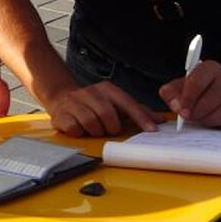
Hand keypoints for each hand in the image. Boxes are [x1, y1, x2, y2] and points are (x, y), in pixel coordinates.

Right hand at [46, 81, 164, 137]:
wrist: (61, 97)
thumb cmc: (94, 103)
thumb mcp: (115, 103)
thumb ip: (137, 111)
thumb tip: (159, 120)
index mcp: (107, 89)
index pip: (127, 103)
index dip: (140, 118)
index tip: (152, 130)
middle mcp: (90, 92)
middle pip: (107, 114)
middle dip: (111, 127)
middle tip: (108, 129)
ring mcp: (74, 102)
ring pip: (91, 122)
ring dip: (96, 131)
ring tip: (94, 129)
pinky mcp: (61, 114)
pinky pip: (75, 128)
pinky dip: (79, 132)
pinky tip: (80, 128)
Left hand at [159, 60, 220, 129]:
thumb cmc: (204, 85)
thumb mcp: (184, 83)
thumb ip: (172, 92)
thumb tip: (175, 106)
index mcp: (210, 68)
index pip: (196, 83)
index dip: (187, 100)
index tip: (181, 112)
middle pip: (207, 103)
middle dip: (195, 114)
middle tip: (189, 116)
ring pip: (217, 116)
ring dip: (205, 121)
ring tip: (202, 115)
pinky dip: (219, 125)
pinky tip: (216, 116)